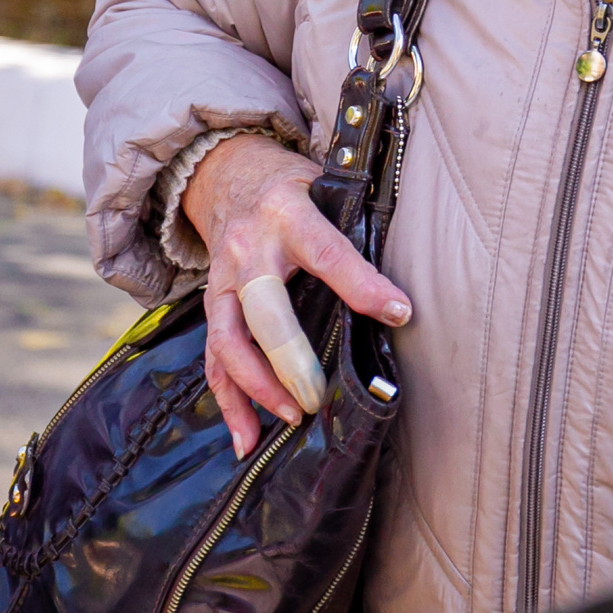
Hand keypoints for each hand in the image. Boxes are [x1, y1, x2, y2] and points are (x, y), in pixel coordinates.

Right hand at [182, 133, 411, 459]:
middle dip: (290, 361)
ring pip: (229, 342)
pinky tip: (246, 438)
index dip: (363, 285)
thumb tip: (397, 285)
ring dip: (257, 388)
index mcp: (288, 214)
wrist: (228, 173)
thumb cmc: (292, 188)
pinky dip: (229, 401)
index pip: (328, 254)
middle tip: (315, 398)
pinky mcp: (212, 306)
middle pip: (266, 312)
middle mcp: (249, 250)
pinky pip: (214, 358)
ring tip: (290, 419)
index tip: (400, 312)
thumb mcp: (324, 189)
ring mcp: (223, 281)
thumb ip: (350, 229)